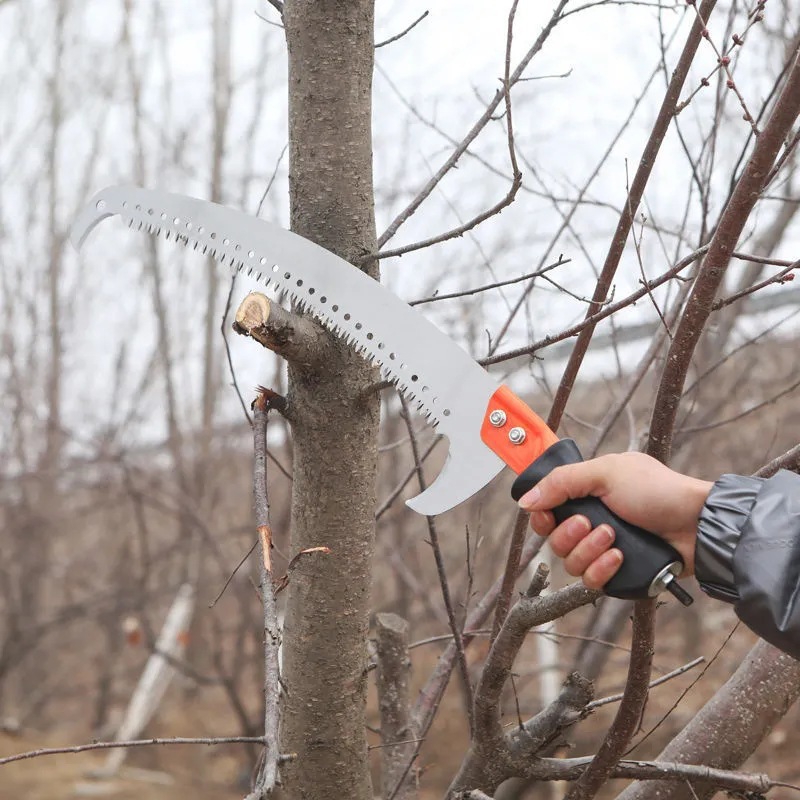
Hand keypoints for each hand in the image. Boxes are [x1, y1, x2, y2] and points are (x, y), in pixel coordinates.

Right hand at [516, 452, 712, 589]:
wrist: (697, 524)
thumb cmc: (658, 491)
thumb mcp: (606, 473)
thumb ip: (561, 482)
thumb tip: (525, 500)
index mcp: (586, 496)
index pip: (546, 512)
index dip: (542, 516)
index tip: (547, 514)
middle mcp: (592, 523)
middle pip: (553, 540)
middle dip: (569, 532)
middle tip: (590, 522)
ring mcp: (604, 550)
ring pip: (570, 563)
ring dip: (588, 549)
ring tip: (613, 537)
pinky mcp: (618, 574)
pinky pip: (590, 582)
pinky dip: (602, 569)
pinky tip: (619, 557)